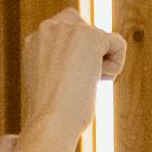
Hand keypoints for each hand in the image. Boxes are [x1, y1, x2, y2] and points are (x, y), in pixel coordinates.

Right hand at [0, 4, 127, 151]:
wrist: (50, 124)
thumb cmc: (48, 119)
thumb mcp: (48, 86)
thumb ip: (59, 67)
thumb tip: (78, 70)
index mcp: (33, 41)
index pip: (64, 31)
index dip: (74, 56)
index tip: (68, 81)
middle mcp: (48, 29)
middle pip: (84, 27)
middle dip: (89, 53)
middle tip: (78, 83)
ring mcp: (68, 30)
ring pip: (101, 38)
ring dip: (101, 62)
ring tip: (85, 85)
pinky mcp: (90, 36)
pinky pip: (117, 43)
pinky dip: (115, 65)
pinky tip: (98, 82)